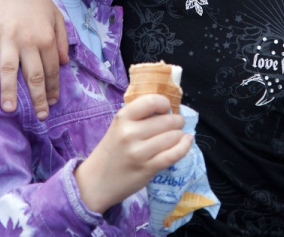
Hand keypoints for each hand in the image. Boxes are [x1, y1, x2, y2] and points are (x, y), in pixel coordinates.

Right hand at [0, 0, 68, 119]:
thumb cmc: (34, 0)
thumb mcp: (56, 16)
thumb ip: (63, 40)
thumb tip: (65, 64)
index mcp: (46, 38)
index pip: (51, 70)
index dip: (52, 88)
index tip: (52, 103)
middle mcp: (28, 41)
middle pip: (34, 75)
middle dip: (37, 98)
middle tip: (39, 116)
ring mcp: (6, 38)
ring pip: (9, 69)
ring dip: (9, 90)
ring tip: (9, 109)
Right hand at [75, 95, 191, 213]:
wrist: (96, 182)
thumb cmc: (111, 151)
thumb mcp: (118, 127)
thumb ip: (139, 117)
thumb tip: (168, 110)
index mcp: (122, 118)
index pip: (151, 101)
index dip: (164, 103)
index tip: (166, 109)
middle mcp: (130, 133)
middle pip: (166, 120)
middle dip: (177, 121)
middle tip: (177, 124)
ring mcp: (139, 152)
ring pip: (172, 137)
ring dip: (180, 135)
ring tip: (178, 136)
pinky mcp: (147, 169)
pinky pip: (173, 155)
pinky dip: (184, 147)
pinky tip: (187, 141)